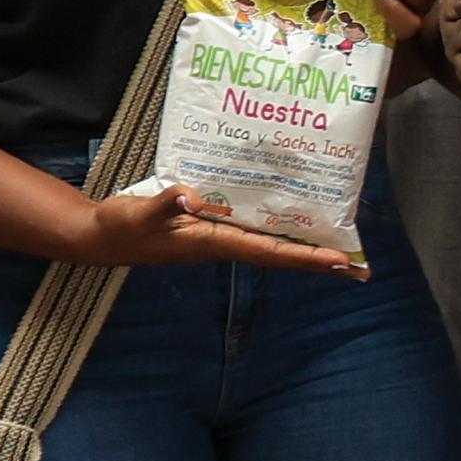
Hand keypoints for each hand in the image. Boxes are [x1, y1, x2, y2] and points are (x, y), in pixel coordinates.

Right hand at [79, 179, 367, 277]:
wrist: (101, 236)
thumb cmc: (122, 226)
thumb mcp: (141, 212)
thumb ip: (163, 203)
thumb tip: (189, 194)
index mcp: (212, 242)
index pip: (268, 251)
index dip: (304, 257)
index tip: (340, 263)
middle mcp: (222, 243)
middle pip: (279, 253)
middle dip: (317, 258)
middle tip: (358, 266)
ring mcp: (218, 237)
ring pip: (269, 243)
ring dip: (302, 246)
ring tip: (340, 245)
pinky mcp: (210, 227)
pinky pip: (253, 229)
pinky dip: (277, 228)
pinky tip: (292, 218)